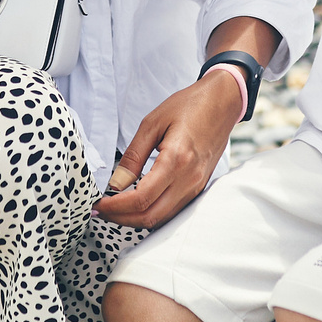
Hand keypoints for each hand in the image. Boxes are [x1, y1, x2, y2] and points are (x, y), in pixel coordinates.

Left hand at [96, 72, 241, 228]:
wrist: (223, 102)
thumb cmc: (189, 106)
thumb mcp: (153, 123)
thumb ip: (133, 157)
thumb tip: (115, 184)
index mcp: (177, 160)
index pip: (141, 198)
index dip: (116, 207)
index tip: (98, 204)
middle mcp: (189, 179)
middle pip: (151, 216)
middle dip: (121, 219)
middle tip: (100, 211)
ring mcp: (196, 186)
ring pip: (162, 218)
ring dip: (135, 219)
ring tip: (114, 210)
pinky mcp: (198, 187)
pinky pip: (172, 211)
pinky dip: (151, 213)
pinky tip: (135, 205)